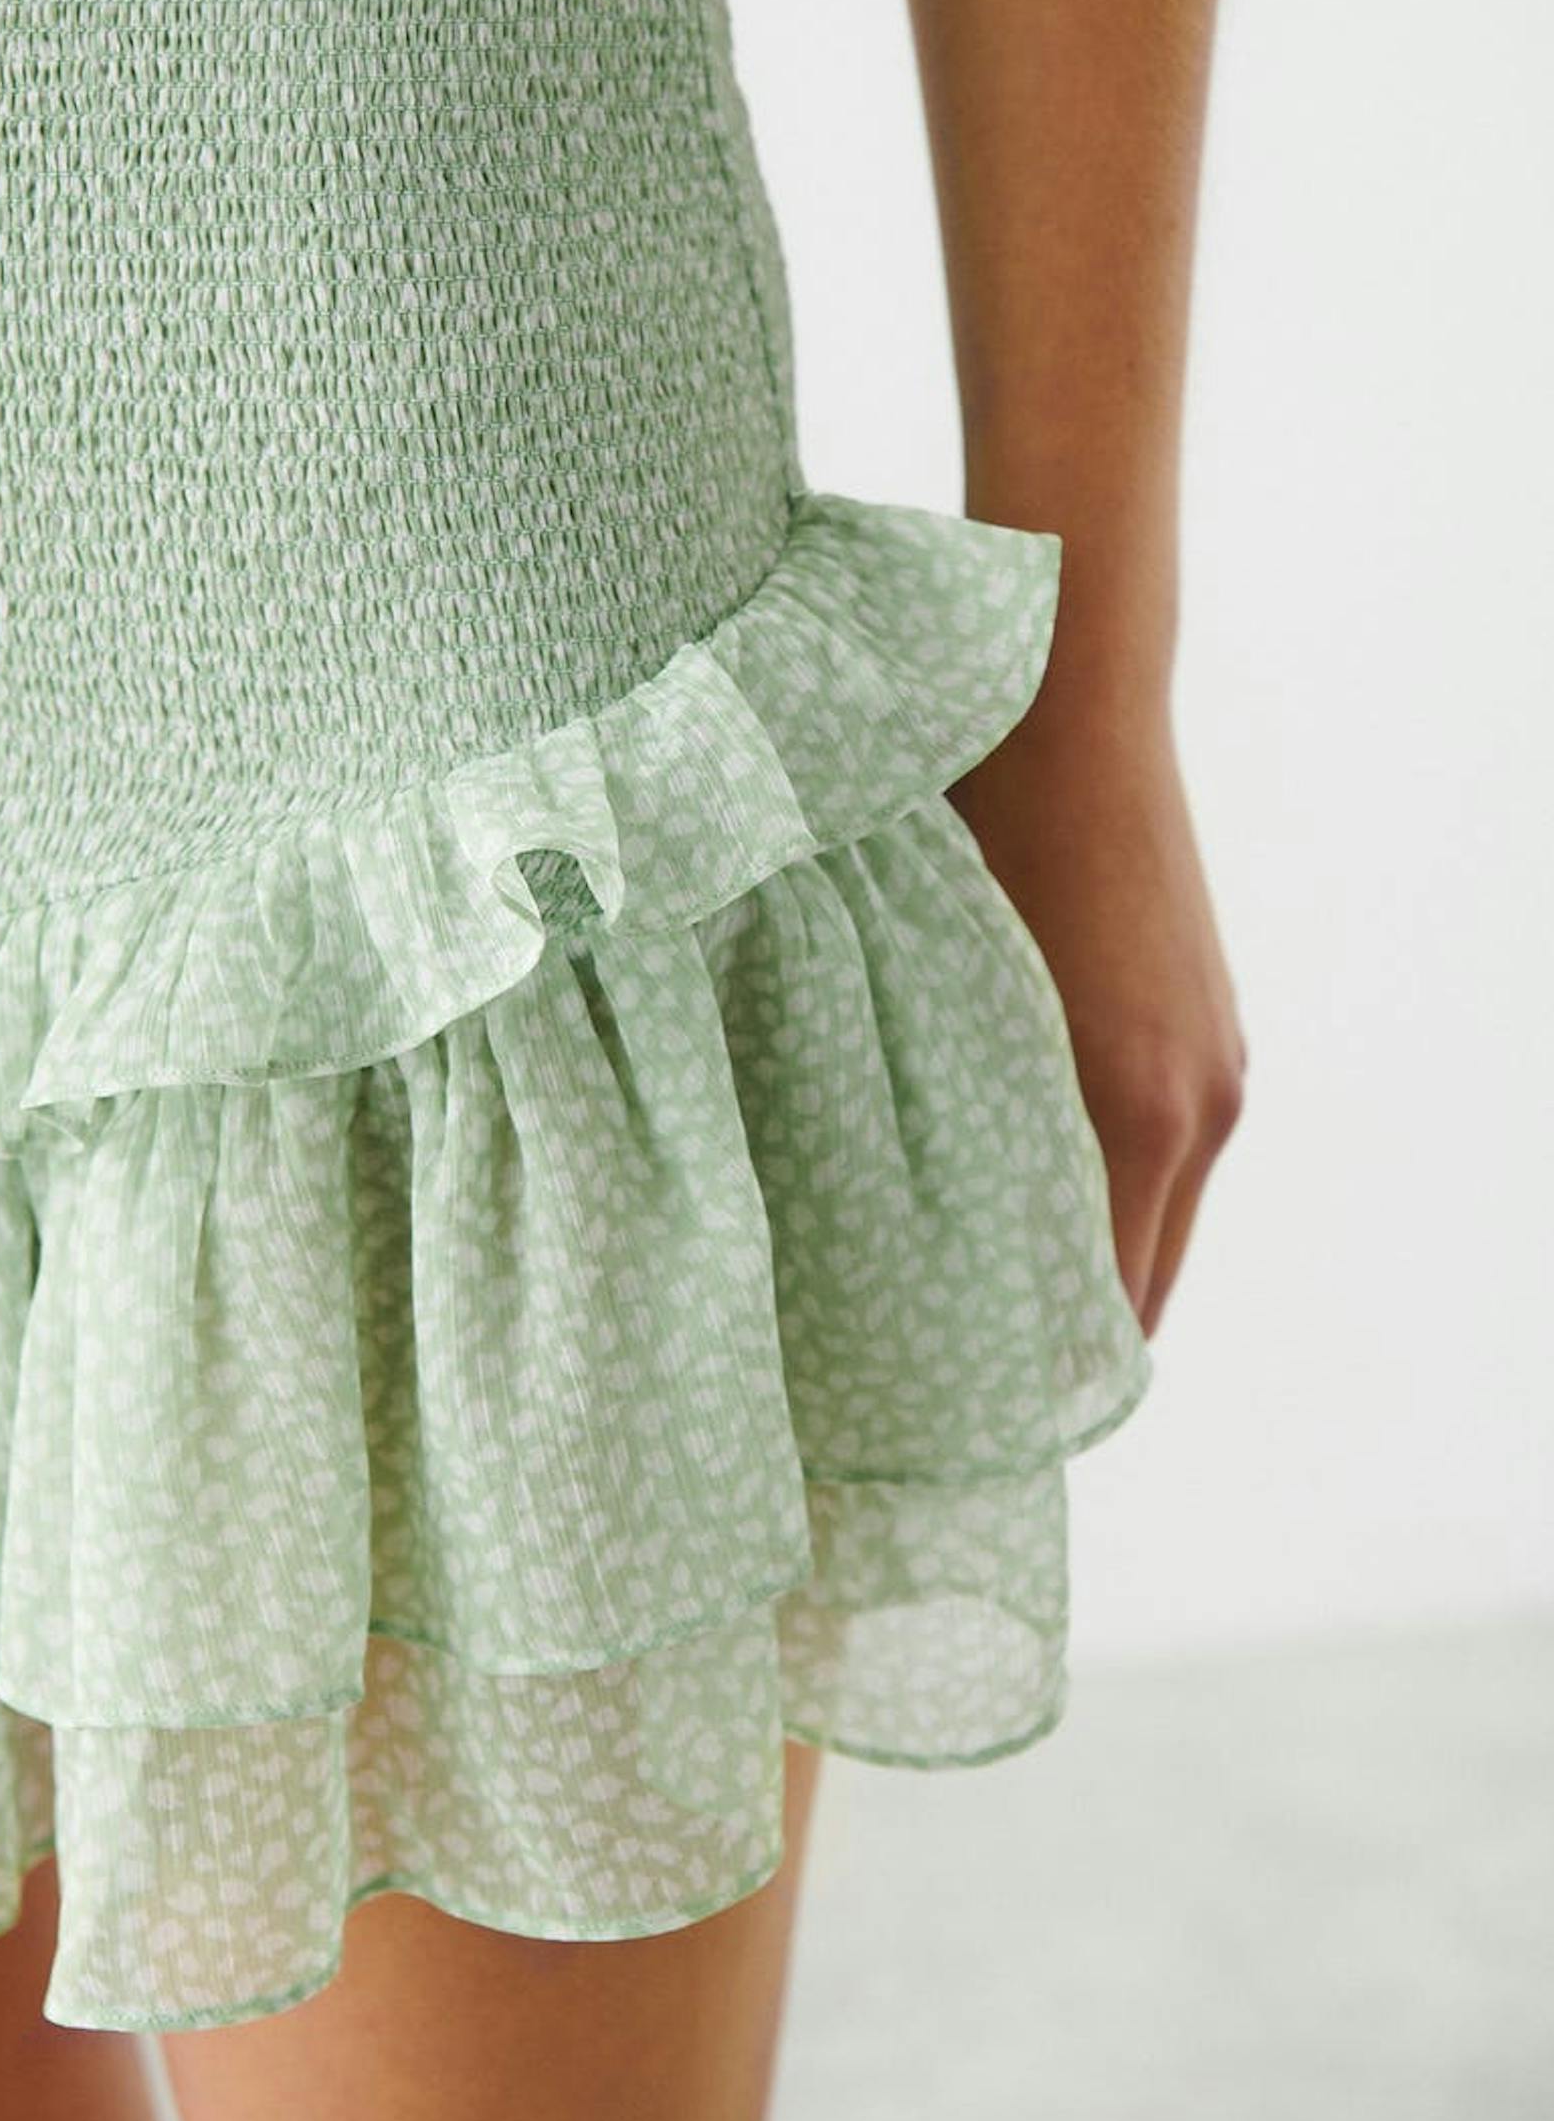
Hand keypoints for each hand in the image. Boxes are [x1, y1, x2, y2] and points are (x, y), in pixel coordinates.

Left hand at [947, 695, 1245, 1337]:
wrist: (1065, 710)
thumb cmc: (974, 843)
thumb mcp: (943, 1003)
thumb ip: (945, 1130)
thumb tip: (905, 1244)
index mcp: (1136, 1116)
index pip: (1107, 1312)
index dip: (1037, 1375)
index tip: (958, 1411)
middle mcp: (1199, 1105)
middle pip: (1139, 1281)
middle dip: (1058, 1336)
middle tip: (952, 1376)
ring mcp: (1216, 1062)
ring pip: (1153, 1214)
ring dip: (1079, 1252)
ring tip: (974, 1286)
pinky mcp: (1208, 1022)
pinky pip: (1163, 1150)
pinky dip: (1102, 1182)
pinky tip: (1018, 1176)